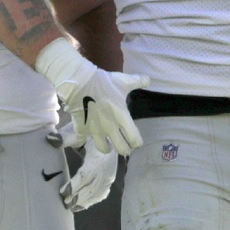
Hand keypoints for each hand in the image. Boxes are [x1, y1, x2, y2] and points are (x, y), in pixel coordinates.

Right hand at [36, 38, 148, 155]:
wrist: (80, 83)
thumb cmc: (104, 82)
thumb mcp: (123, 80)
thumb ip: (138, 81)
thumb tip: (148, 79)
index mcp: (122, 117)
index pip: (135, 139)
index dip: (137, 142)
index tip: (136, 141)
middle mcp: (110, 128)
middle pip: (122, 149)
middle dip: (126, 149)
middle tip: (125, 145)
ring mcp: (96, 130)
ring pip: (104, 149)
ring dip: (108, 148)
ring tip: (108, 144)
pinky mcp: (82, 129)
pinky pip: (83, 141)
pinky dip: (84, 139)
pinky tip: (86, 136)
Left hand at [57, 123, 117, 210]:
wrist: (108, 131)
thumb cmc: (89, 132)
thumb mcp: (76, 132)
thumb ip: (63, 137)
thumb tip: (50, 139)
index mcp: (97, 157)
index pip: (85, 175)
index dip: (74, 186)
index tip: (62, 192)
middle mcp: (105, 168)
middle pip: (91, 187)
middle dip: (78, 197)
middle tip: (65, 203)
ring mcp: (110, 174)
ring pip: (98, 192)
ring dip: (85, 201)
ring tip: (72, 208)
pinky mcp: (111, 176)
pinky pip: (103, 192)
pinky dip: (94, 200)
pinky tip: (84, 205)